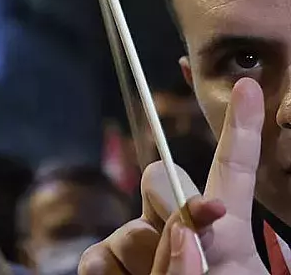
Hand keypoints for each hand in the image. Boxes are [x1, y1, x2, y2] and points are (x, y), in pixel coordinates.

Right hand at [80, 78, 265, 274]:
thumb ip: (204, 258)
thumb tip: (180, 231)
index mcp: (226, 236)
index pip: (232, 174)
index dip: (240, 130)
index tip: (248, 87)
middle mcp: (182, 235)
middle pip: (161, 184)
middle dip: (167, 202)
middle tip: (185, 243)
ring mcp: (141, 251)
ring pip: (130, 232)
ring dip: (147, 260)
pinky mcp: (107, 268)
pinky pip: (96, 259)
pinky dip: (106, 274)